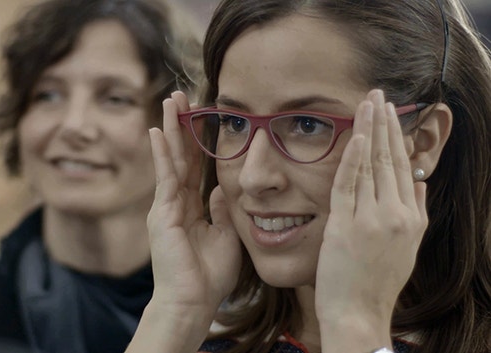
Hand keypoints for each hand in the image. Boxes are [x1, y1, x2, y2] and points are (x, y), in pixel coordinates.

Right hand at [147, 91, 241, 322]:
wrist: (194, 301)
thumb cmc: (210, 275)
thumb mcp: (225, 235)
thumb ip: (221, 210)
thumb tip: (221, 188)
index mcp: (192, 208)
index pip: (195, 167)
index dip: (198, 142)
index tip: (201, 117)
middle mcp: (176, 203)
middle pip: (181, 157)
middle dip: (181, 127)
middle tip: (181, 97)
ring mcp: (166, 206)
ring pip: (171, 160)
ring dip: (171, 129)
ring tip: (170, 101)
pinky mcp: (162, 213)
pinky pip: (164, 177)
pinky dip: (162, 153)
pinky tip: (158, 131)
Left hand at [315, 90, 427, 350]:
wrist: (359, 312)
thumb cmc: (378, 280)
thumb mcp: (408, 247)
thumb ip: (416, 212)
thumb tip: (418, 183)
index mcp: (412, 217)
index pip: (403, 167)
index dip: (396, 137)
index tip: (391, 113)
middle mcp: (396, 214)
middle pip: (389, 159)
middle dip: (384, 124)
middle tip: (379, 94)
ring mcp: (371, 219)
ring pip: (370, 165)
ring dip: (368, 130)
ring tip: (368, 102)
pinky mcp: (345, 225)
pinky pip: (349, 184)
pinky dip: (352, 157)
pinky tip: (355, 134)